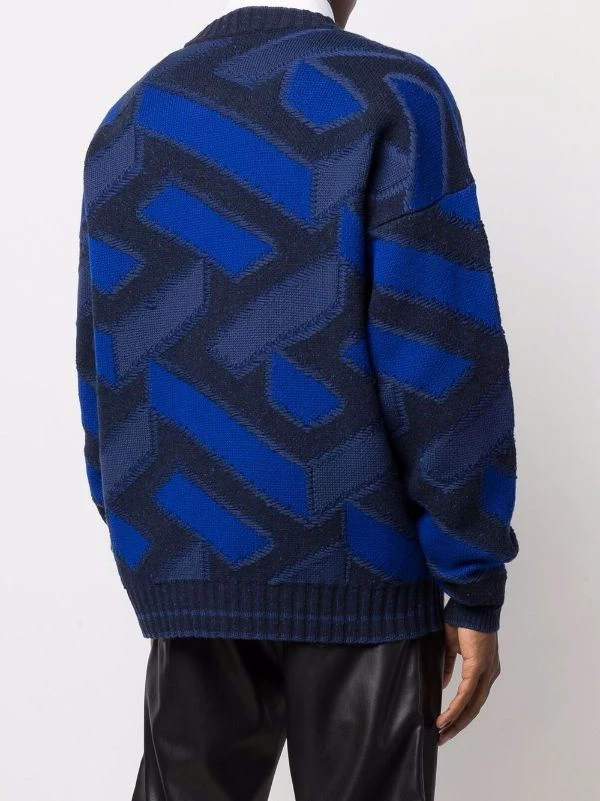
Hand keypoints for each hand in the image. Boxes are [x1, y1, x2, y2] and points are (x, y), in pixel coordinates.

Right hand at [436, 623, 500, 745]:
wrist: (470, 603)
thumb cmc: (461, 620)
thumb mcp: (451, 646)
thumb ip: (449, 666)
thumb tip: (444, 684)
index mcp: (484, 668)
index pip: (474, 697)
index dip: (461, 713)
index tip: (447, 725)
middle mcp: (489, 673)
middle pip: (474, 707)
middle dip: (458, 724)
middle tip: (443, 738)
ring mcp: (486, 671)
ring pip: (472, 705)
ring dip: (456, 721)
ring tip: (442, 733)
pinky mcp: (479, 667)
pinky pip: (466, 694)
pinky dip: (456, 708)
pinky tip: (445, 718)